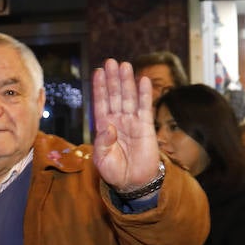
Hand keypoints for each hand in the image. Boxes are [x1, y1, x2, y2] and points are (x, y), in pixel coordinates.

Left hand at [91, 59, 159, 193]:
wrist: (134, 182)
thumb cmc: (115, 172)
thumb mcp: (102, 160)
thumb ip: (103, 142)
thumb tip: (109, 126)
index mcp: (103, 127)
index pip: (100, 103)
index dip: (99, 88)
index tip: (97, 72)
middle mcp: (117, 121)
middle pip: (114, 95)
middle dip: (112, 79)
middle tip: (111, 61)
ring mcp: (132, 122)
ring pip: (128, 98)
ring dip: (126, 81)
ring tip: (124, 65)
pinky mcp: (146, 127)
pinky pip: (145, 107)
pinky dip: (144, 94)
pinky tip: (143, 80)